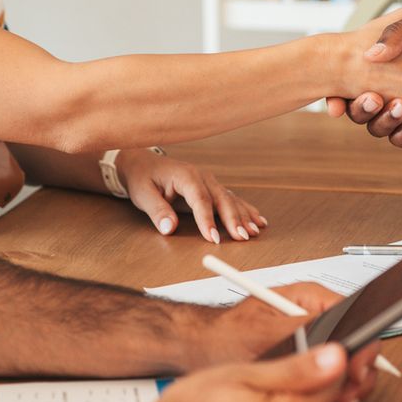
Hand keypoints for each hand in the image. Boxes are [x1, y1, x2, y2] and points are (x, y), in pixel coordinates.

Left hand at [116, 149, 265, 243]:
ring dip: (243, 216)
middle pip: (221, 199)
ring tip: (255, 231)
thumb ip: (157, 211)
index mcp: (185, 176)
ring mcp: (209, 181)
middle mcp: (202, 176)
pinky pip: (231, 199)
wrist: (143, 163)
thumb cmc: (143, 178)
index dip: (207, 220)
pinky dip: (245, 210)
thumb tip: (168, 228)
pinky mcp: (212, 187)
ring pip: (230, 199)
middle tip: (243, 237)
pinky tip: (258, 220)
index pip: (200, 200)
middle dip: (233, 219)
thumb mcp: (143, 194)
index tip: (213, 238)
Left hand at [200, 280, 378, 401]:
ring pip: (344, 364)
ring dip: (346, 385)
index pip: (356, 315)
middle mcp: (316, 318)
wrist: (195, 351)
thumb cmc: (223, 334)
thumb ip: (305, 333)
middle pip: (355, 342)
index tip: (356, 368)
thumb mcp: (266, 332)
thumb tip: (338, 341)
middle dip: (356, 370)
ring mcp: (311, 342)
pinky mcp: (302, 363)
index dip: (362, 343)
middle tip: (348, 393)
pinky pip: (328, 377)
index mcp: (311, 299)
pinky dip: (331, 392)